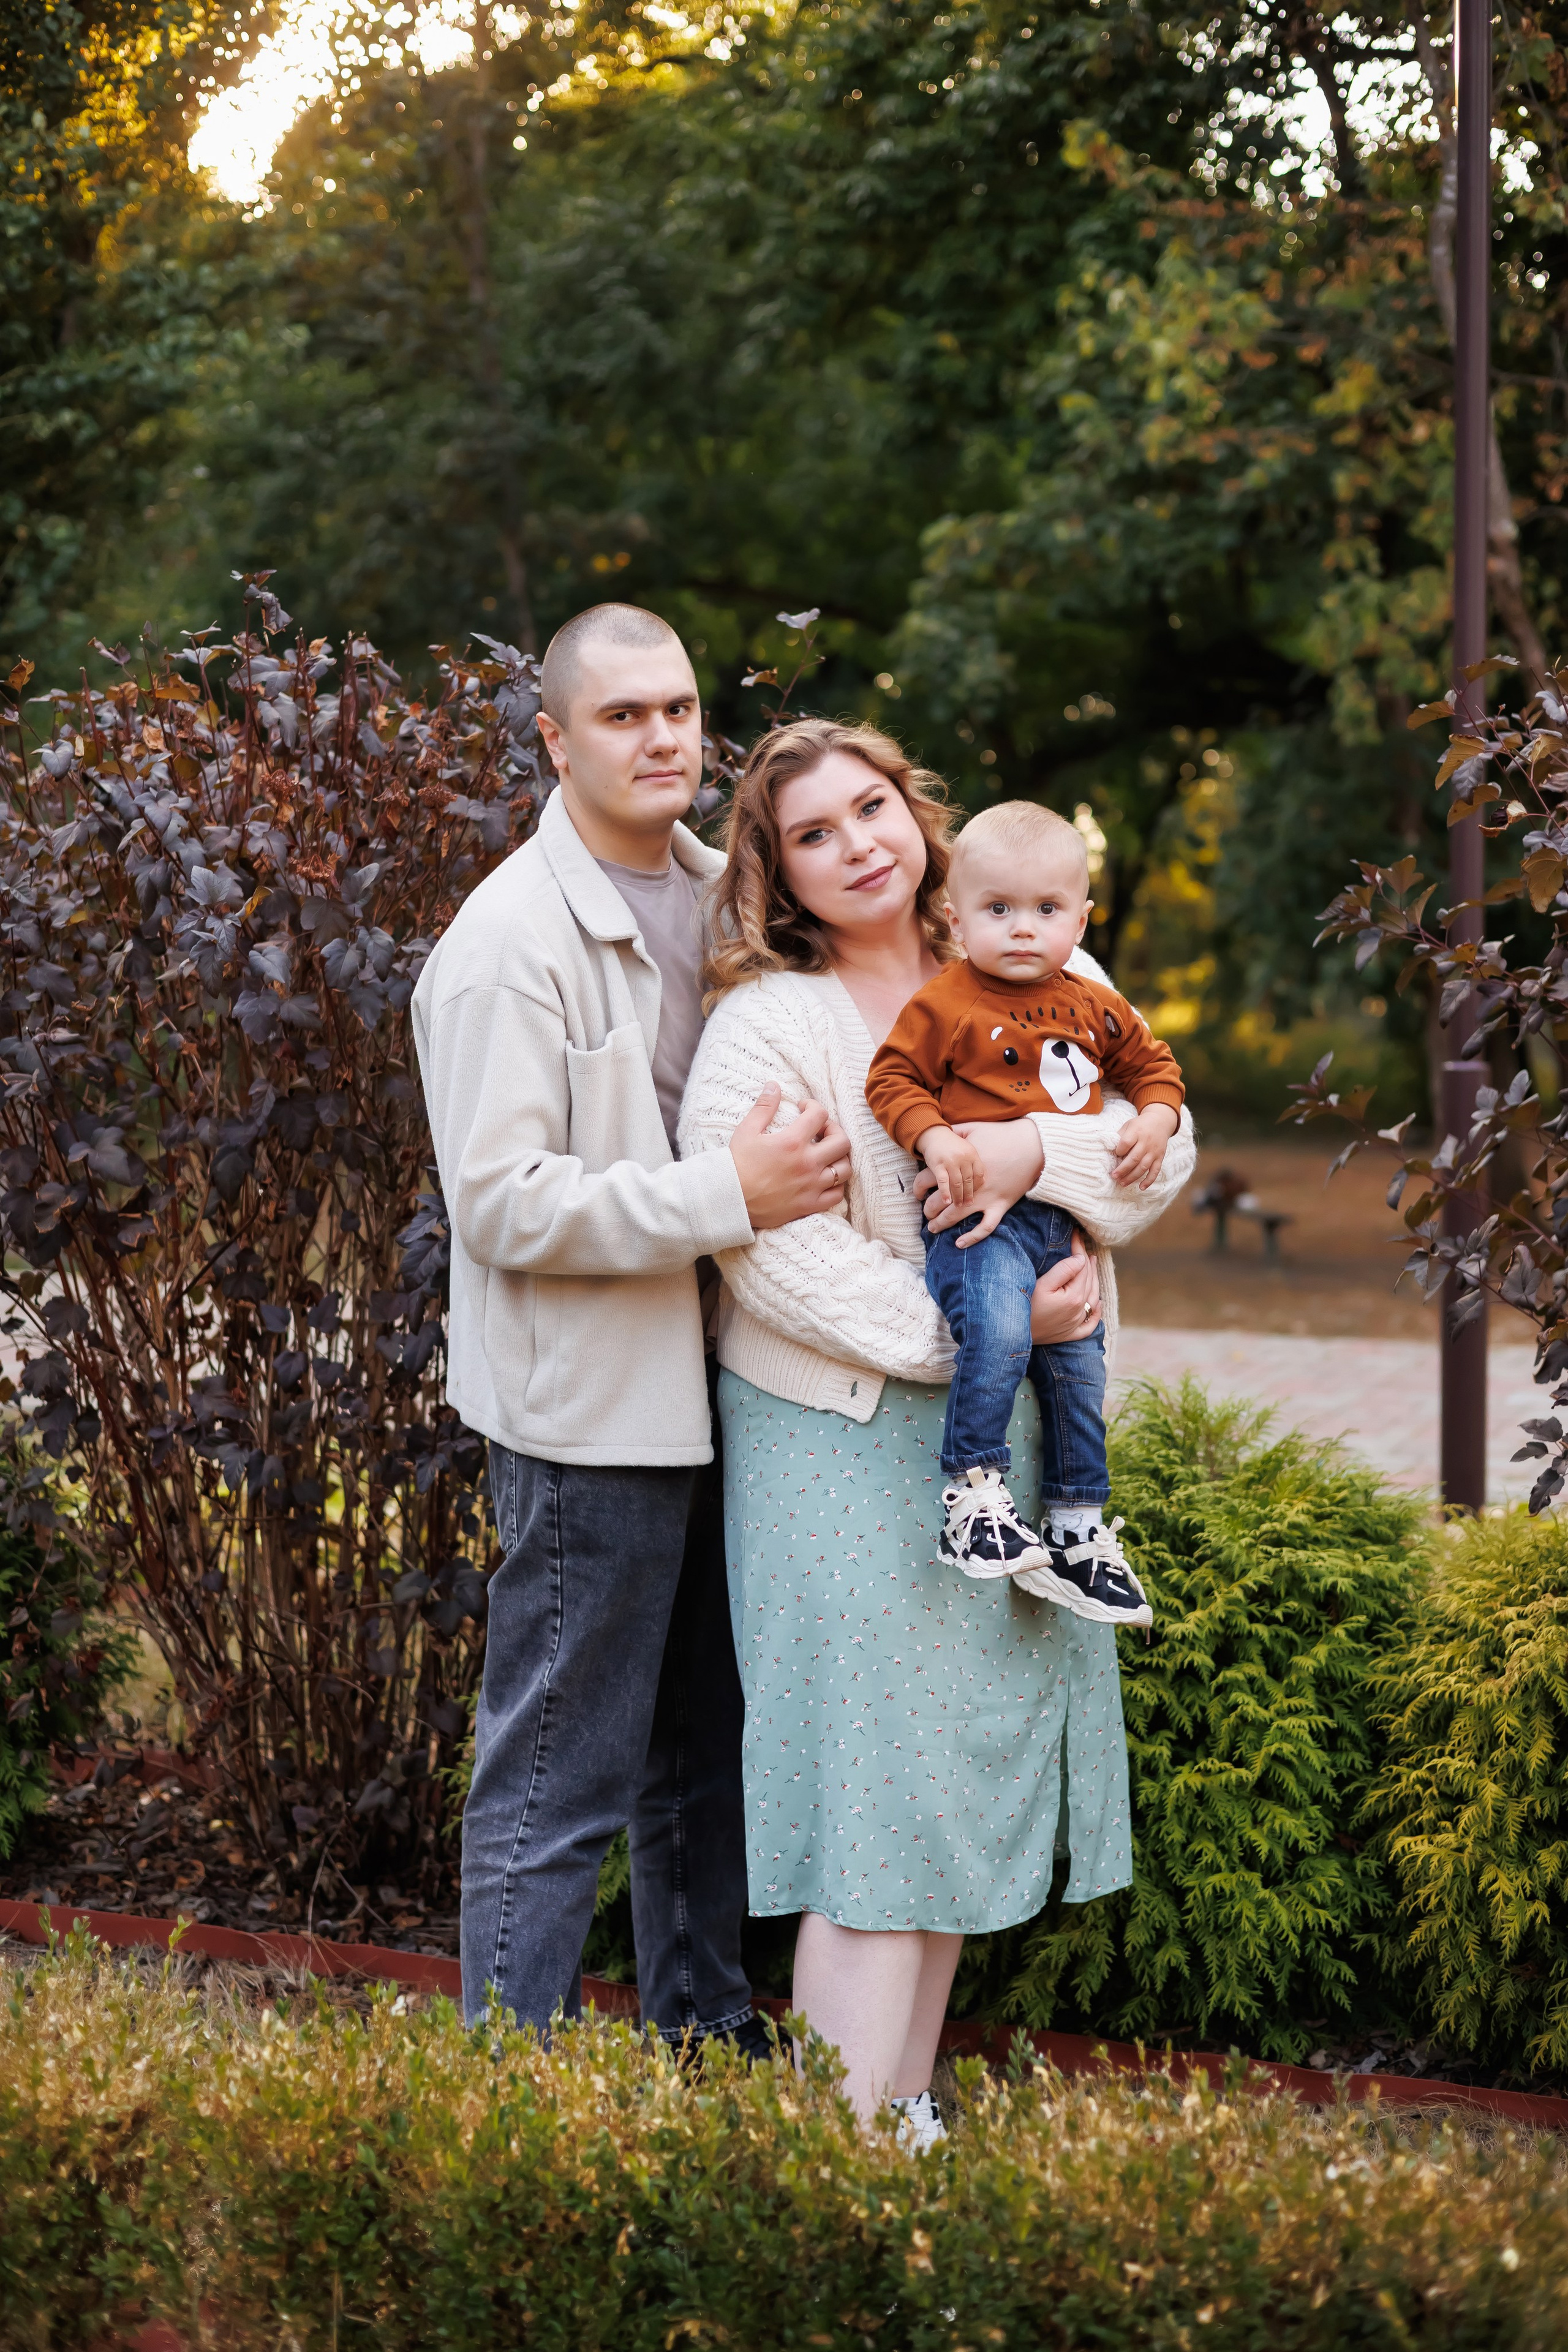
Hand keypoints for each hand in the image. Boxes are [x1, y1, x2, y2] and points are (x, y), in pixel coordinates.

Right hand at [729, 1082, 851, 1230]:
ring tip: (827, 1154)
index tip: (803, 1109)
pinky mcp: (809, 1205)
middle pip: (842, 1141)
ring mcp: (811, 1185)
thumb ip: (764, 1107)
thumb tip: (774, 1085)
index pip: (819, 1114)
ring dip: (840, 1158)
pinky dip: (836, 1185)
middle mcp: (807, 1163)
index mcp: (792, 1142)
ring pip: (844, 1169)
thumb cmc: (736, 1165)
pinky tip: (826, 1178)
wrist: (729, 1200)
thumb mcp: (747, 1131)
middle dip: (835, 1130)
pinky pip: (837, 1195)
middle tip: (821, 1130)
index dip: (813, 1106)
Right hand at [915, 1124, 985, 1209]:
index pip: (979, 1174)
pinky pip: (943, 1182)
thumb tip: (983, 1181)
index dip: (978, 1186)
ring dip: (958, 1197)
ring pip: (957, 1184)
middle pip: (968, 1181)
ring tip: (958, 1206)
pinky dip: (945, 1193)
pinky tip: (946, 1201)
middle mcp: (963, 1157)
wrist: (934, 1134)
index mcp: (972, 1154)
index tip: (977, 1195)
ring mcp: (951, 1161)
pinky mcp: (938, 1165)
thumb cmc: (952, 1145)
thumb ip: (974, 1163)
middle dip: (969, 1195)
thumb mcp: (966, 1149)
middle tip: (968, 1205)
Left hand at [918, 1116, 1044, 1247]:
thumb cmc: (1002, 1135)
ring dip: (941, 1224)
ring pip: (956, 1216)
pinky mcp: (1000, 1205)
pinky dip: (972, 1237)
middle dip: (928, 1210)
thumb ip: (955, 1131)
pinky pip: (985, 1227)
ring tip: (933, 1229)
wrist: (1032, 1145)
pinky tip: (959, 1244)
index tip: (918, 1192)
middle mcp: (968, 1185)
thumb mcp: (974, 1128)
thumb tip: (941, 1129)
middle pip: (938, 1202)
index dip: (918, 1188)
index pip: (928, 1180)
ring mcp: (985, 1197)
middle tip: (926, 1213)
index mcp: (958, 1166)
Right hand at [1030, 1232, 1101, 1342]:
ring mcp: (1076, 1324)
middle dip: (1087, 1260)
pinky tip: (1097, 1303)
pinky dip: (1096, 1313)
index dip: (1079, 1249)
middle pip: (1089, 1280)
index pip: (1082, 1267)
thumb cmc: (1025, 1307)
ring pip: (1092, 1298)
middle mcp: (1079, 1311)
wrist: (1013, 1333)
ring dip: (1094, 1279)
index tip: (1076, 1234)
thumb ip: (1063, 1270)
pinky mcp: (1070, 1334)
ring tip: (1092, 1263)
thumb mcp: (1042, 1284)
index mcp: (1074, 1297)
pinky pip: (1090, 1324)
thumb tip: (1081, 1259)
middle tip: (1083, 1244)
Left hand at [1111, 1103, 1179, 1190]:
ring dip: (1132, 1177)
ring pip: (1143, 1166)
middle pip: (1134, 1158)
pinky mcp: (1160, 1157)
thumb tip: (1108, 1150)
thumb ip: (1120, 1136)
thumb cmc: (1140, 1125)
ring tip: (1122, 1183)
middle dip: (1123, 1169)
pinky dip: (1149, 1180)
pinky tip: (1141, 1187)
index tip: (1115, 1154)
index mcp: (1137, 1132)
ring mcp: (1154, 1151)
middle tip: (1114, 1176)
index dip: (1119, 1151)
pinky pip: (1155, 1171)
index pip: (1126, 1143)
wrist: (1160, 1122)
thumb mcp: (1128, 1125)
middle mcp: (1146, 1142)